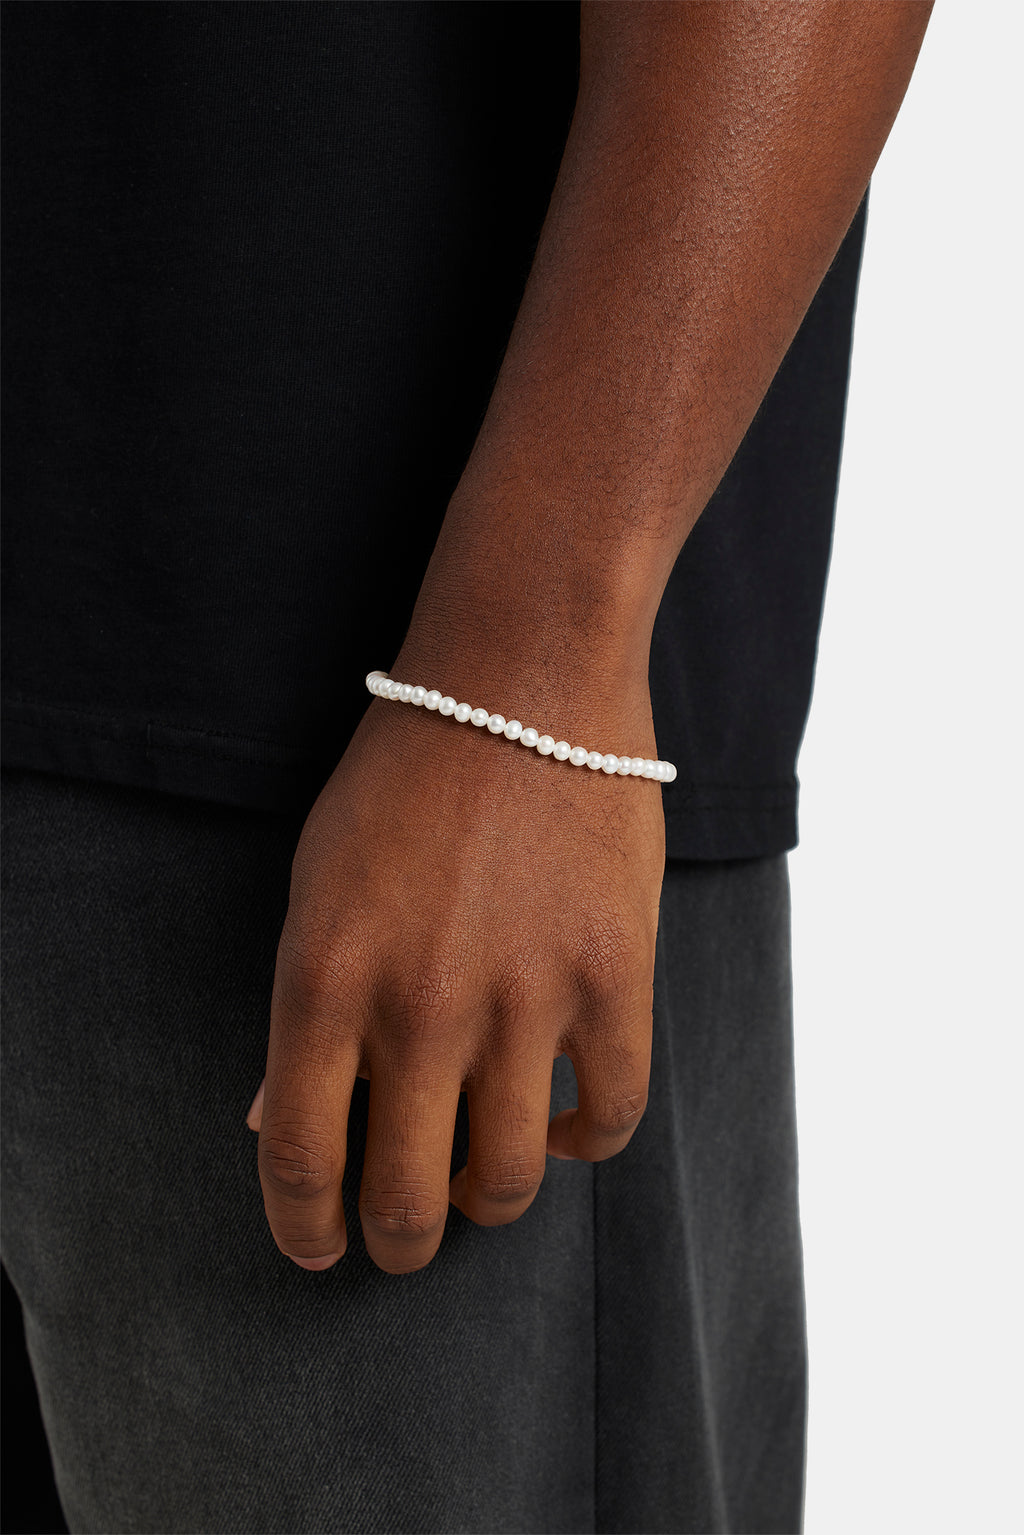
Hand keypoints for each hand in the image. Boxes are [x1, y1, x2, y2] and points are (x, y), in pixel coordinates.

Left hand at [246, 651, 665, 1274]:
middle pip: (407, 1197)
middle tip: (406, 1234)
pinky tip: (566, 1122)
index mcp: (323, 980)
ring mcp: (524, 997)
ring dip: (489, 1203)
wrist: (521, 684)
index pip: (296, 1158)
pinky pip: (612, 1115)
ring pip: (512, 1179)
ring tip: (482, 1181)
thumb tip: (270, 1120)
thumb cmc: (404, 780)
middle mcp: (419, 1007)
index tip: (318, 1249)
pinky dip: (587, 1142)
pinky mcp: (615, 977)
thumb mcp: (316, 885)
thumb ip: (299, 1010)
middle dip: (399, 1240)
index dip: (303, 1228)